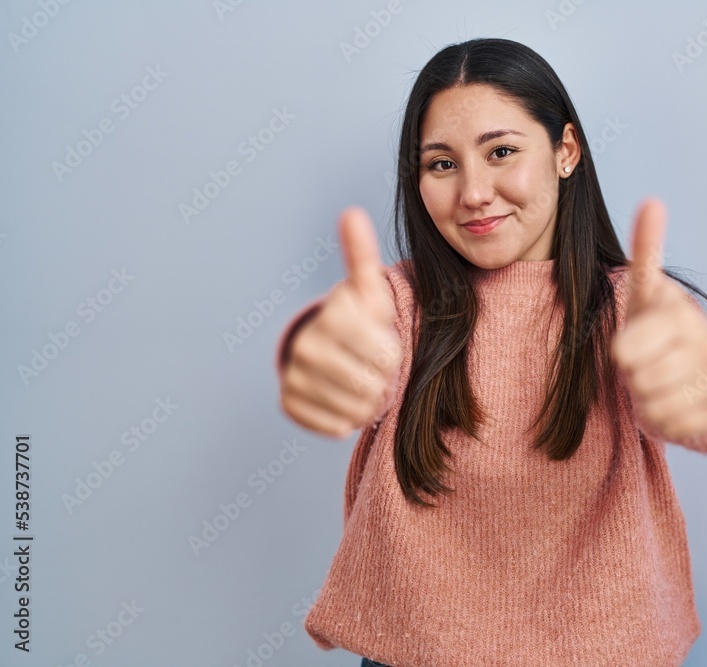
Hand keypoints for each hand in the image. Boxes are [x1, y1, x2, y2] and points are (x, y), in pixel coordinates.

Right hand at [279, 206, 402, 436]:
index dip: (393, 354)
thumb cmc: (360, 319)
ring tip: (363, 383)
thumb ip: (363, 255)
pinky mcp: (289, 404)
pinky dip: (347, 419)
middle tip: (376, 369)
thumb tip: (352, 213)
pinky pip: (336, 426)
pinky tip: (344, 400)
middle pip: (373, 384)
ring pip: (356, 409)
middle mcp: (307, 347)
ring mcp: (294, 377)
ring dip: (369, 402)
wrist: (327, 350)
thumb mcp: (368, 289)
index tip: (385, 344)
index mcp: (333, 318)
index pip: (386, 354)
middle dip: (383, 381)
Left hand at [612, 198, 706, 441]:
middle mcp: (705, 342)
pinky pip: (676, 427)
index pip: (633, 346)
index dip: (625, 353)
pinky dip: (665, 421)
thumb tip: (653, 201)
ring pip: (658, 404)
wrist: (698, 368)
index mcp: (679, 313)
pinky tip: (672, 404)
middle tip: (642, 368)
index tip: (622, 353)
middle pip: (642, 379)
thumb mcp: (646, 292)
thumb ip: (647, 250)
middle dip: (634, 378)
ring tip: (656, 383)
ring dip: (648, 399)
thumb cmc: (660, 328)